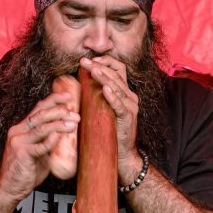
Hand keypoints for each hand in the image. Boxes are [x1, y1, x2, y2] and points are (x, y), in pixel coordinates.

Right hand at [0, 92, 79, 201]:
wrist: (9, 189)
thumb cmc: (25, 172)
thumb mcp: (40, 154)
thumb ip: (50, 144)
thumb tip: (67, 136)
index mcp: (22, 129)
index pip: (38, 109)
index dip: (53, 100)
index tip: (68, 97)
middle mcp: (18, 131)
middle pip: (40, 114)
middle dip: (59, 111)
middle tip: (75, 113)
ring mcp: (18, 142)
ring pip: (41, 127)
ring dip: (59, 124)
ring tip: (72, 123)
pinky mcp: (21, 154)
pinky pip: (39, 146)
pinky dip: (49, 140)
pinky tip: (58, 136)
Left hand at [80, 56, 141, 183]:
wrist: (122, 153)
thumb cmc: (110, 132)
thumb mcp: (103, 110)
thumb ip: (97, 97)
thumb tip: (81, 84)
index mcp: (124, 92)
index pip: (118, 69)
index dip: (105, 61)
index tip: (90, 59)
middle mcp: (130, 96)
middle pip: (116, 74)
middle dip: (99, 66)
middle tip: (84, 62)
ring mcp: (131, 106)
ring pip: (118, 87)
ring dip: (104, 77)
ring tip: (93, 70)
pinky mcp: (128, 118)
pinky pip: (120, 105)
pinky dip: (112, 96)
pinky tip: (105, 89)